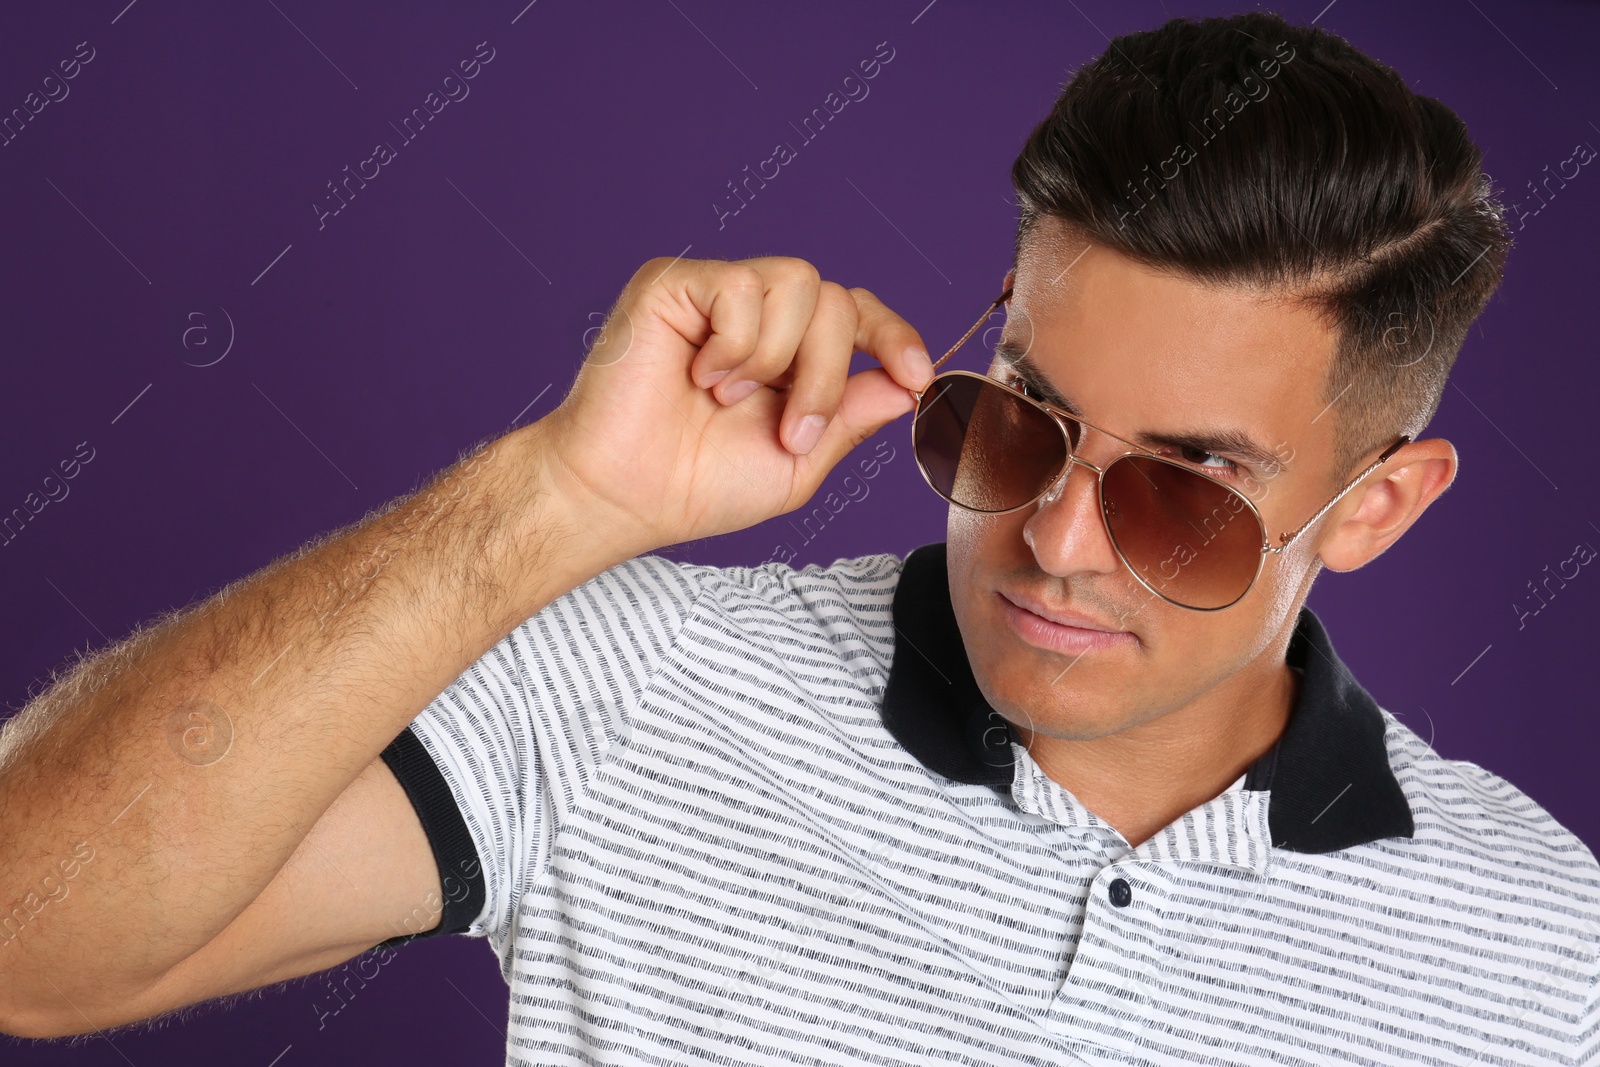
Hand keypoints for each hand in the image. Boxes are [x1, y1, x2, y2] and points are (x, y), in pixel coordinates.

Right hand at [534, 255, 933, 555]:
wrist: (627, 496)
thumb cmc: (696, 484)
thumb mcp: (800, 462)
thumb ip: (852, 418)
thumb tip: (907, 384)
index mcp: (789, 353)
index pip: (858, 314)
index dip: (895, 337)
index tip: (916, 376)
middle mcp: (756, 315)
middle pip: (837, 301)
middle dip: (828, 376)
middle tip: (788, 430)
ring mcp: (715, 294)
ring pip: (800, 283)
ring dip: (779, 358)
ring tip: (728, 399)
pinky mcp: (675, 283)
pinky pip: (743, 287)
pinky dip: (735, 346)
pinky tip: (699, 376)